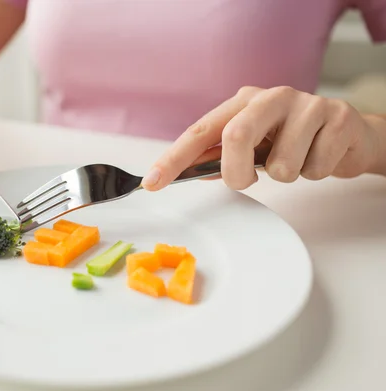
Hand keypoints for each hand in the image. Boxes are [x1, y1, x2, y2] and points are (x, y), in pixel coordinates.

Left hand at [142, 86, 382, 190]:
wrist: (348, 135)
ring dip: (287, 176)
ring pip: (281, 164)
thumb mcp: (254, 146)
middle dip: (235, 172)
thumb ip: (222, 157)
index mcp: (242, 102)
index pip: (200, 131)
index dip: (174, 158)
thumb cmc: (292, 141)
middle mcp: (271, 96)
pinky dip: (314, 175)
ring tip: (297, 161)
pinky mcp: (337, 118)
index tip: (152, 182)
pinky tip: (319, 157)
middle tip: (245, 182)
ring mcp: (306, 104)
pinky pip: (314, 169)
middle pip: (236, 136)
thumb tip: (189, 172)